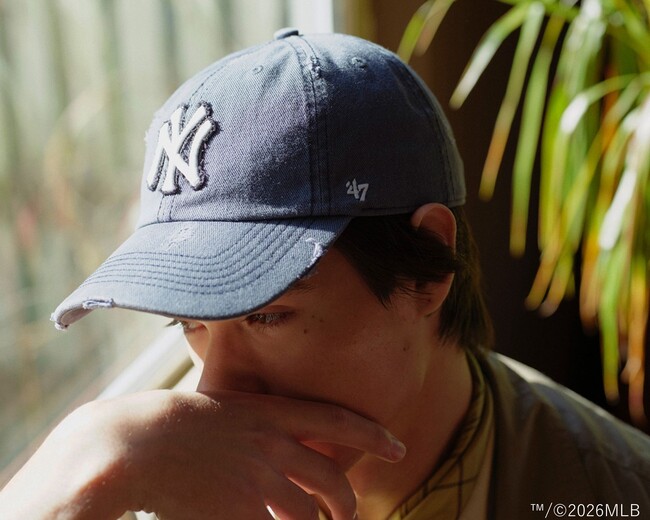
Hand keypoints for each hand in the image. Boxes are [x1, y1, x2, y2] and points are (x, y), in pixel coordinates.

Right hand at [0, 390, 405, 519]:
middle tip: (348, 515)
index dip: (372, 433)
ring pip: (309, 514)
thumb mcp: (221, 411)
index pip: (335, 420)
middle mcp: (272, 444)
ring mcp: (258, 479)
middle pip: (330, 478)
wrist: (133, 443)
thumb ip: (255, 429)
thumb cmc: (169, 423)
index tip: (398, 445)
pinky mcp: (242, 510)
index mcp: (269, 413)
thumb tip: (278, 451)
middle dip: (346, 502)